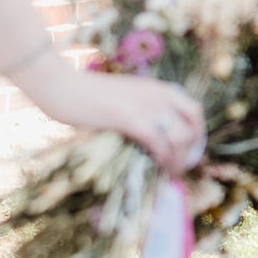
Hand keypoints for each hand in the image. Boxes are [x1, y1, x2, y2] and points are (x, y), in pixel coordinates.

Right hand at [11, 54, 206, 174]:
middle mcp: (157, 95)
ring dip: (178, 160)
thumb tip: (153, 139)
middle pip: (191, 129)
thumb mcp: (124, 98)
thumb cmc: (85, 94)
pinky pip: (158, 142)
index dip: (197, 134)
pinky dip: (163, 158)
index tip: (189, 152)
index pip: (194, 111)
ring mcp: (144, 106)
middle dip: (190, 153)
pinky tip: (157, 167)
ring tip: (168, 174)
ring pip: (179, 138)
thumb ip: (141, 111)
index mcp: (157, 88)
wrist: (60, 83)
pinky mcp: (128, 117)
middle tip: (178, 169)